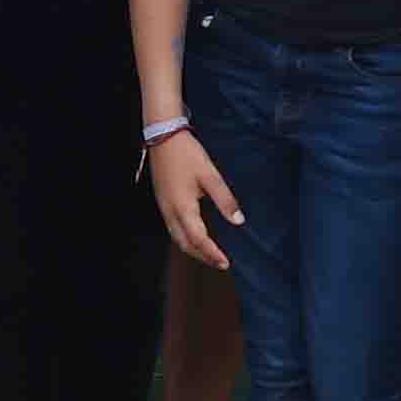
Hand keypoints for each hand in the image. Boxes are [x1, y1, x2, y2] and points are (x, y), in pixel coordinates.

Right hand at [146, 126, 239, 268]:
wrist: (163, 137)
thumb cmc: (187, 154)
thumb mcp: (210, 175)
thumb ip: (225, 200)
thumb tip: (238, 221)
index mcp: (183, 207)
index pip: (199, 239)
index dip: (212, 253)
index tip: (226, 263)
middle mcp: (170, 212)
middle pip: (185, 244)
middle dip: (202, 257)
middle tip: (219, 264)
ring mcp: (163, 208)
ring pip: (176, 238)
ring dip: (193, 249)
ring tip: (209, 254)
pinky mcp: (162, 202)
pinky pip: (172, 229)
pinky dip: (185, 239)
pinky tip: (195, 236)